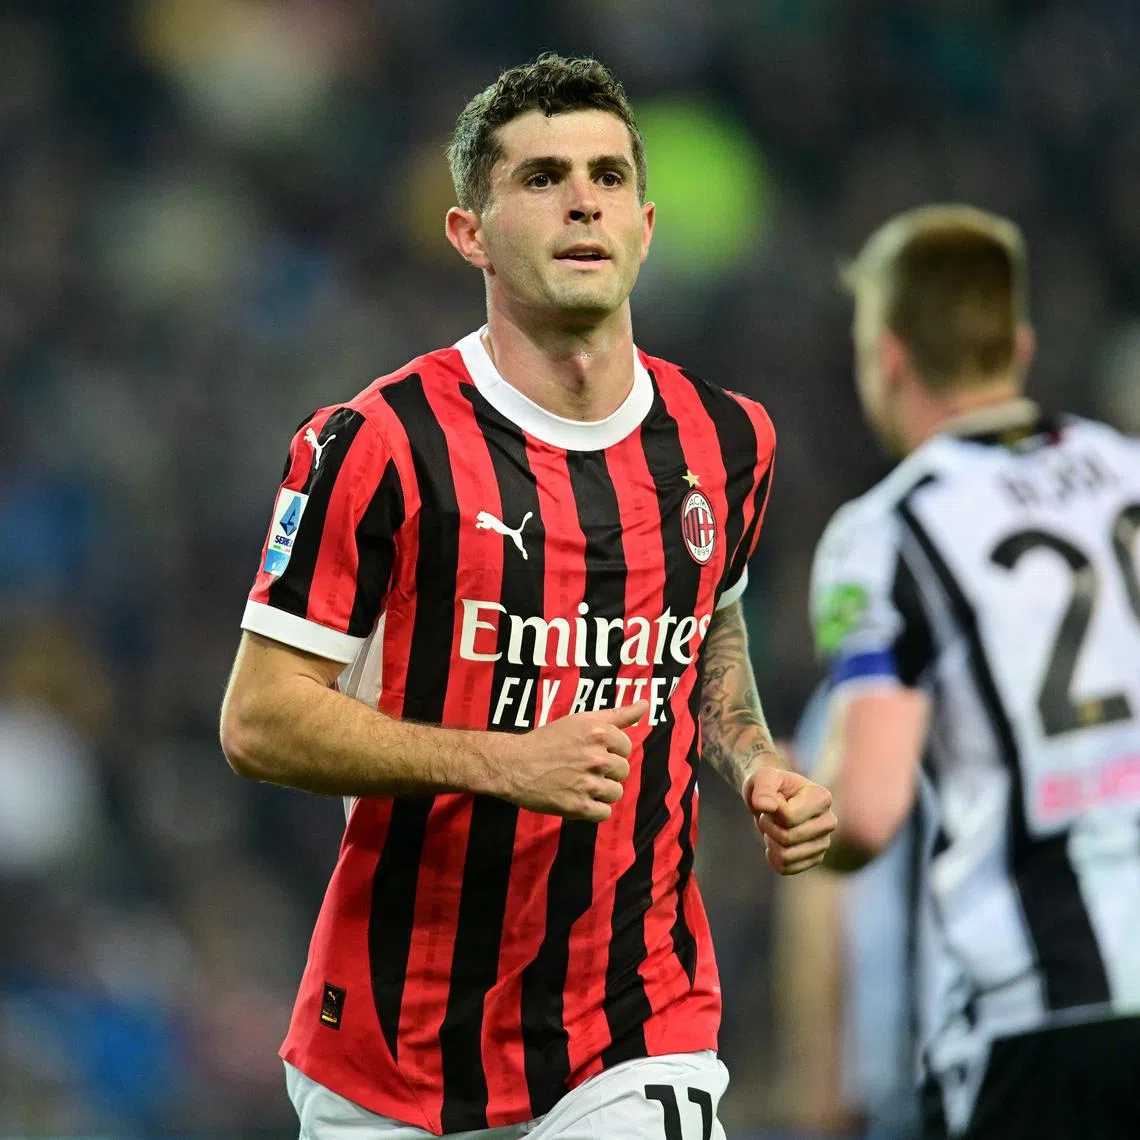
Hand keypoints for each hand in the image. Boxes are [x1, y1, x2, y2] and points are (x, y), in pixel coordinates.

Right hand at [491, 701, 649, 821]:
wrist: (514, 764)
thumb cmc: (548, 740)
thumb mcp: (582, 719)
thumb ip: (618, 715)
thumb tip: (646, 703)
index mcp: (599, 733)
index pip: (626, 748)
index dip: (610, 751)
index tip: (591, 751)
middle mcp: (596, 757)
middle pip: (623, 771)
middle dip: (607, 771)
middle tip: (582, 767)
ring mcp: (588, 783)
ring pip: (615, 793)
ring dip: (601, 791)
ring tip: (579, 783)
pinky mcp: (579, 806)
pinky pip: (604, 812)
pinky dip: (593, 809)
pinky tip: (578, 798)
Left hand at [743, 766, 836, 874]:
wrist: (772, 800)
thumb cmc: (770, 785)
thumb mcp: (762, 777)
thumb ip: (763, 787)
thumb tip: (765, 806)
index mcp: (822, 798)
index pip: (789, 817)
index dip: (770, 811)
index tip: (772, 800)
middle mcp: (829, 821)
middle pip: (787, 838)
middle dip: (768, 826)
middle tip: (769, 815)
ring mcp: (824, 843)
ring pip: (786, 856)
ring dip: (770, 842)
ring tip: (774, 827)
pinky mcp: (815, 859)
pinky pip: (786, 868)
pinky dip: (773, 857)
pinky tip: (776, 843)